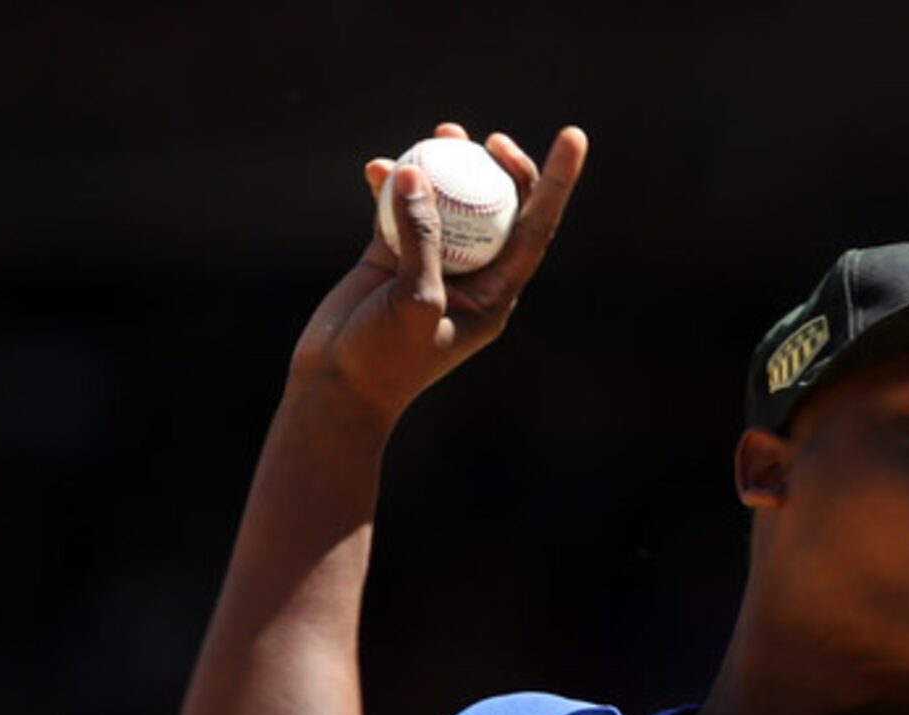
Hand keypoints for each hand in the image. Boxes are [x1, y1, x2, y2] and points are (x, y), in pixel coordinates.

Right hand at [286, 122, 588, 423]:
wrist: (336, 389)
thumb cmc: (386, 360)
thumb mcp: (415, 302)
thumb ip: (423, 239)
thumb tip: (419, 172)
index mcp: (496, 293)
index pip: (537, 227)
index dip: (558, 181)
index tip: (572, 135)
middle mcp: (471, 275)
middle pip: (498, 208)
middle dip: (500, 167)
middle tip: (487, 139)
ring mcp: (430, 264)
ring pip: (448, 202)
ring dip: (447, 164)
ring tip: (443, 131)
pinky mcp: (389, 258)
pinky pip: (398, 210)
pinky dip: (391, 184)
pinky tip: (375, 165)